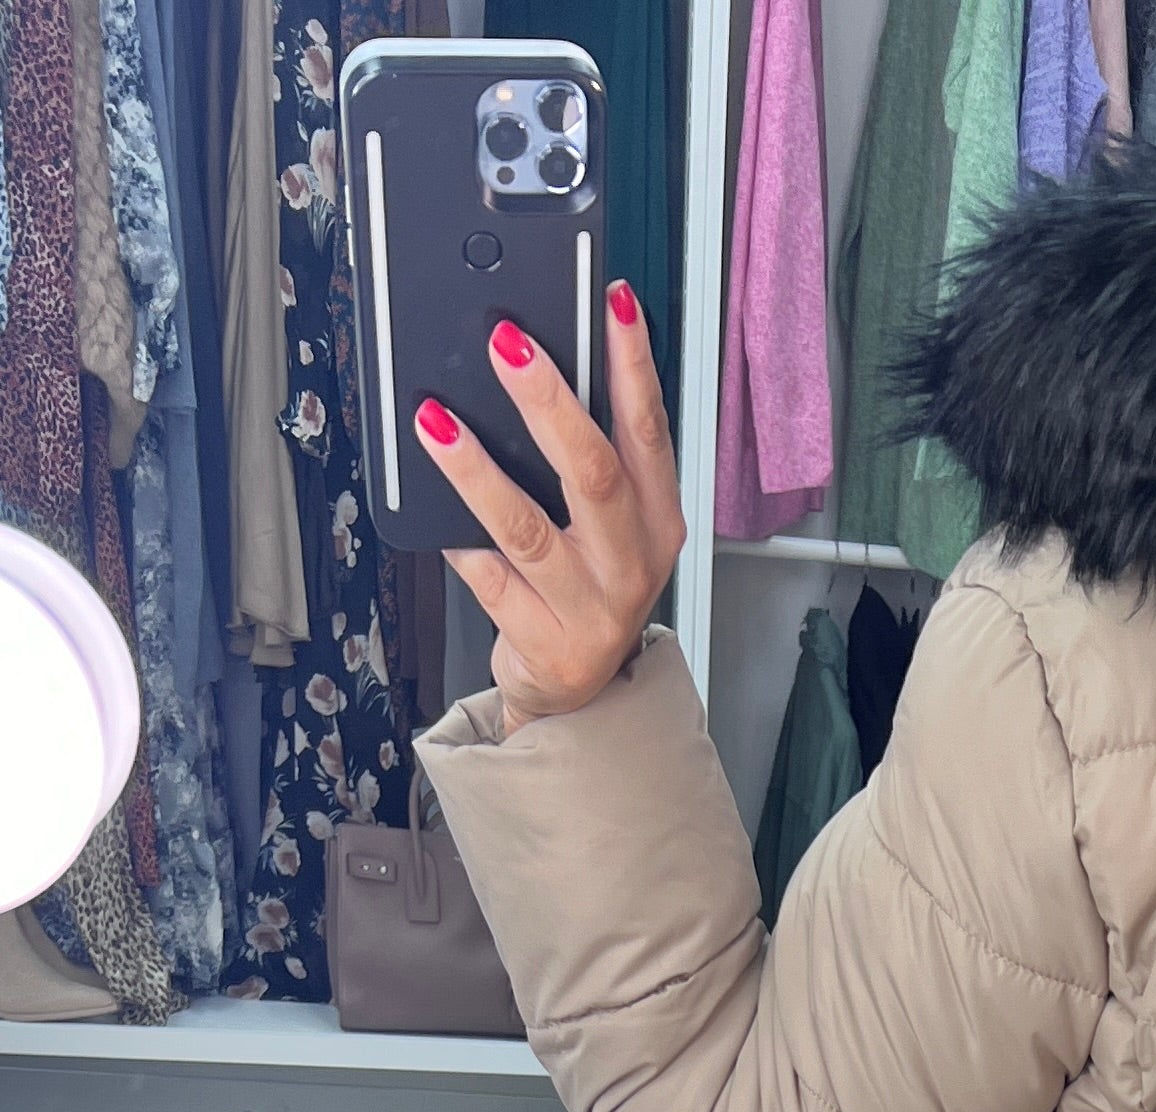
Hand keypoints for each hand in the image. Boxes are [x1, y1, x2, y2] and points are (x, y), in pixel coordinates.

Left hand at [415, 285, 685, 734]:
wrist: (577, 697)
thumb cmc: (587, 590)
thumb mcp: (610, 526)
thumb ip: (591, 459)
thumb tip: (534, 368)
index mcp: (657, 519)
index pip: (649, 428)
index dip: (633, 363)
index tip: (613, 301)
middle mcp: (632, 563)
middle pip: (593, 472)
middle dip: (548, 401)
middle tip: (507, 345)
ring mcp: (590, 610)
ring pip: (527, 527)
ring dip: (476, 468)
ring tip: (436, 420)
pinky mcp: (544, 644)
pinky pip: (487, 577)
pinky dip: (457, 536)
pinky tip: (428, 497)